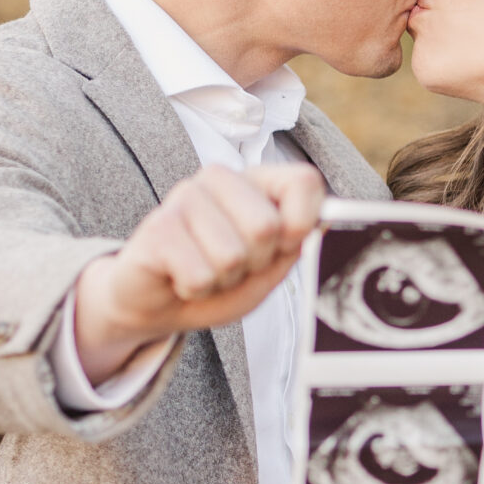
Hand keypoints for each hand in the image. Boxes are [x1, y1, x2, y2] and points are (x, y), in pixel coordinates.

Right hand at [72, 160, 325, 384]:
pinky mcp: (158, 227)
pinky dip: (196, 290)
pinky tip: (181, 278)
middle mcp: (219, 178)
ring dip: (222, 281)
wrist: (156, 305)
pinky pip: (201, 274)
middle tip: (231, 267)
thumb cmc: (218, 281)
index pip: (304, 182)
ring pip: (232, 256)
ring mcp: (185, 196)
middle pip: (266, 227)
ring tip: (204, 272)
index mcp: (255, 182)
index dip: (301, 225)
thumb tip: (327, 220)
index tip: (280, 247)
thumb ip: (296, 244)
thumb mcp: (268, 268)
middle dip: (254, 264)